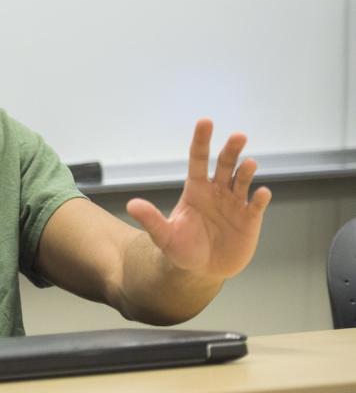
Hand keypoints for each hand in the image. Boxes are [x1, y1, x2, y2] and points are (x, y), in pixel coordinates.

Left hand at [126, 119, 271, 280]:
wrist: (201, 271)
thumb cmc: (181, 249)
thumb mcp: (164, 236)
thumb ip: (151, 220)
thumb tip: (131, 205)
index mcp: (195, 189)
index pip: (198, 159)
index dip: (201, 141)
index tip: (205, 122)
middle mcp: (217, 191)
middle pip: (224, 164)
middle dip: (231, 150)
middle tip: (238, 136)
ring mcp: (235, 203)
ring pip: (242, 180)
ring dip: (246, 170)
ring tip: (249, 164)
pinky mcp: (250, 219)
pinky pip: (256, 205)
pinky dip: (260, 198)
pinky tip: (261, 193)